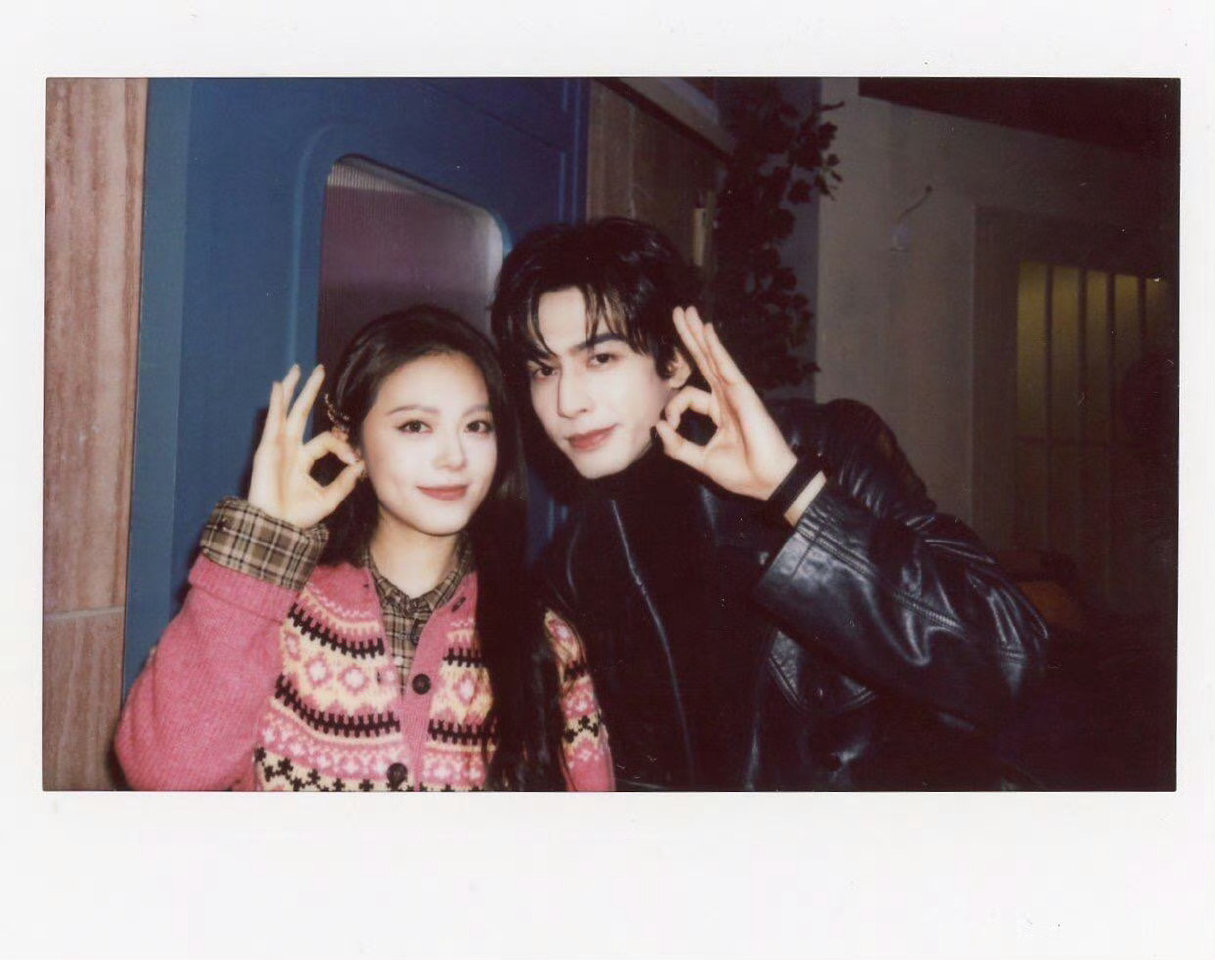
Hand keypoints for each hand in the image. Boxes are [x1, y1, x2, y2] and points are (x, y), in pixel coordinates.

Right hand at [246, 364, 364, 527]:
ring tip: (298, 370)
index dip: (343, 445)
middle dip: (311, 392)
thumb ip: (345, 482)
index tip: (355, 459)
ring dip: (293, 389)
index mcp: (303, 459)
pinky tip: (280, 386)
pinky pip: (273, 421)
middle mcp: (290, 449)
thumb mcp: (329, 498)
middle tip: (320, 370)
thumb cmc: (298, 517)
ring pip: (287, 411)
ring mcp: (278, 447)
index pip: (327, 440)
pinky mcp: (268, 448)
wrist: (276, 527)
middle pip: (302, 413)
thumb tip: (362, 465)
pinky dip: (277, 403)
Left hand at [655, 307, 796, 500]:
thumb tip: (657, 428)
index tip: (669, 427)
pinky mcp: (744, 394)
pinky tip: (705, 329)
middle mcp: (727, 398)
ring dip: (698, 334)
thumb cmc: (743, 473)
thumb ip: (678, 446)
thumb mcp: (702, 461)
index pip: (688, 397)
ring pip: (713, 358)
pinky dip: (715, 347)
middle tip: (677, 313)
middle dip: (689, 338)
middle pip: (703, 362)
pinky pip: (726, 366)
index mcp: (718, 413)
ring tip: (685, 311)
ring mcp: (736, 393)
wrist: (768, 483)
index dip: (673, 409)